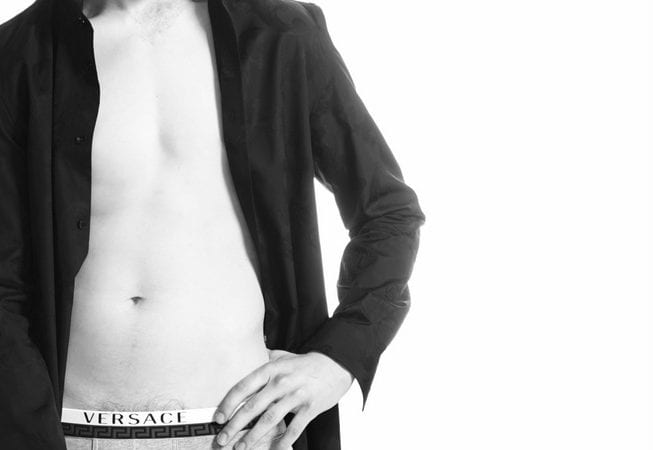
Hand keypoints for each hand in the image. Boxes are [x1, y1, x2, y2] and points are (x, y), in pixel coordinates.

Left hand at [214, 349, 354, 448]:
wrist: (337, 364)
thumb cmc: (307, 363)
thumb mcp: (284, 356)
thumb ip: (265, 357)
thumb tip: (247, 355)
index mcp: (272, 369)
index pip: (244, 387)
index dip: (229, 403)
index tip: (218, 417)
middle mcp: (282, 382)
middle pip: (253, 407)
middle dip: (234, 426)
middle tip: (222, 439)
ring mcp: (296, 396)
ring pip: (270, 420)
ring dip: (253, 436)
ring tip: (240, 447)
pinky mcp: (310, 408)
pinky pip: (294, 429)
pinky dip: (283, 442)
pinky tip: (273, 449)